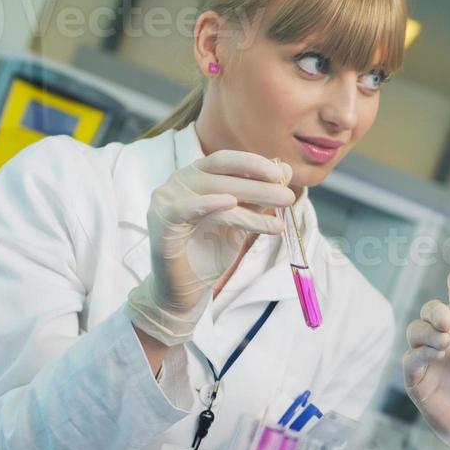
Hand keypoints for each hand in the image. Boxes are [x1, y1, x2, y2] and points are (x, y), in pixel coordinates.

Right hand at [126, 150, 292, 344]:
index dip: (253, 163)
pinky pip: (184, 208)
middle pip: (222, 175)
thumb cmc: (210, 250)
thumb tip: (285, 170)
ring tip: (278, 215)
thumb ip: (258, 196)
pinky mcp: (161, 221)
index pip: (225, 160)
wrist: (185, 289)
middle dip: (259, 185)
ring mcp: (167, 199)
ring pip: (212, 192)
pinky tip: (231, 204)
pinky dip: (208, 203)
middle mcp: (179, 182)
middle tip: (288, 197)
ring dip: (249, 201)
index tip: (282, 175)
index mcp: (197, 176)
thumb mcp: (241, 220)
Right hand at [402, 268, 449, 449]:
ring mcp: (433, 362)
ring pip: (416, 332)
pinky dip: (419, 353)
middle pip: (431, 312)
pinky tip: (435, 354)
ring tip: (444, 341)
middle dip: (436, 310)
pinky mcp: (420, 384)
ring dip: (426, 331)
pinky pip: (410, 361)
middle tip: (448, 321)